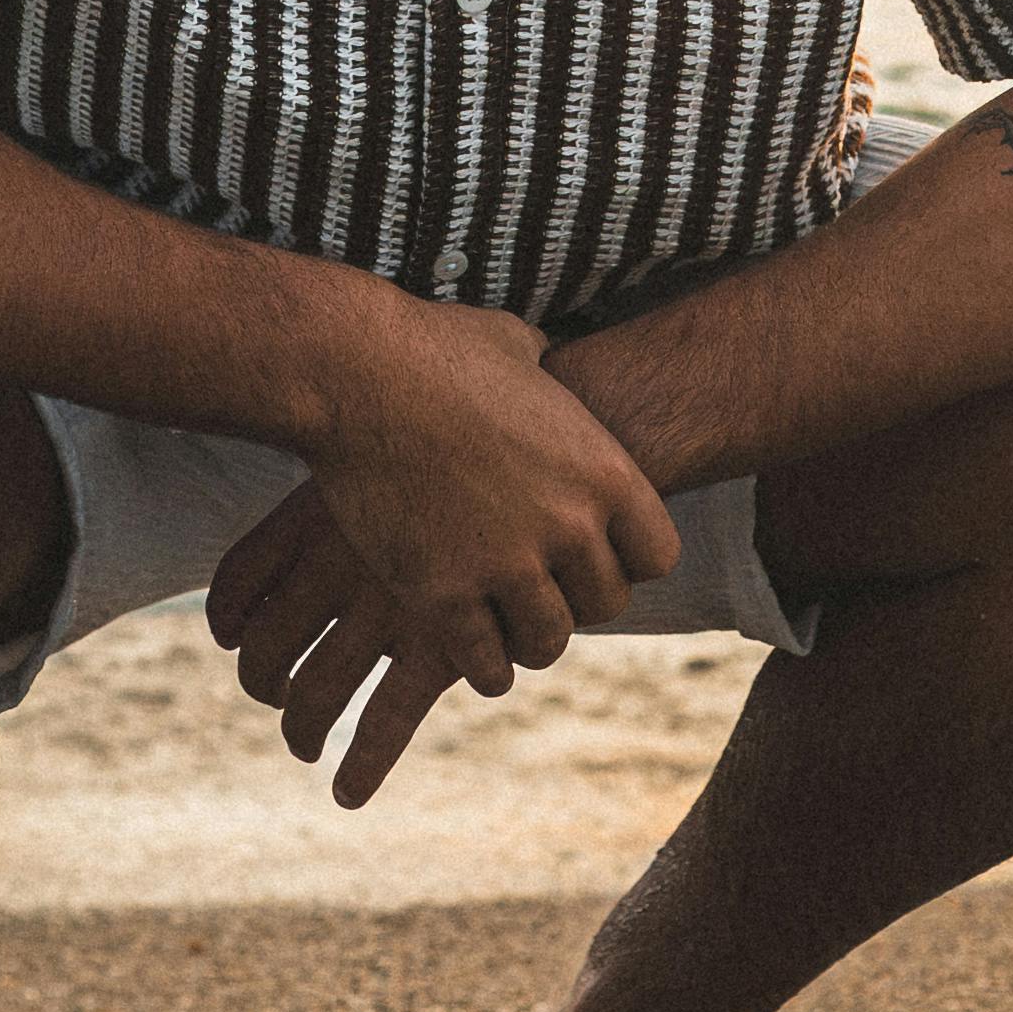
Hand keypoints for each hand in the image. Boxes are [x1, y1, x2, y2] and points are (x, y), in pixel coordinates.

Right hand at [208, 312, 681, 806]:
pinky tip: (467, 645)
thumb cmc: (431, 348)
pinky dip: (481, 663)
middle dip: (573, 599)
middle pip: (606, 605)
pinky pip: (486, 664)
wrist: (355, 372)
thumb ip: (546, 375)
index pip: (657, 556)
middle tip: (538, 589)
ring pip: (548, 642)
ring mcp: (506, 564)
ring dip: (528, 638)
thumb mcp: (517, 348)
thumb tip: (544, 362)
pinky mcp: (444, 594)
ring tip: (504, 623)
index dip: (625, 559)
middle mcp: (568, 525)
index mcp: (602, 470)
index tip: (589, 554)